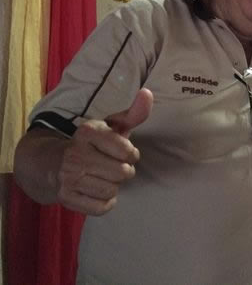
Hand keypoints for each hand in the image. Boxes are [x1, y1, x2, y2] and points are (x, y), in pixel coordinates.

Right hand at [56, 88, 152, 214]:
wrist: (52, 164)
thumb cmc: (94, 144)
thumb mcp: (112, 126)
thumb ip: (134, 113)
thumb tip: (148, 93)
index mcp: (88, 132)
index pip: (128, 151)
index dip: (132, 154)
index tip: (123, 152)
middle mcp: (75, 154)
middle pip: (123, 173)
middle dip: (124, 171)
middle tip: (112, 166)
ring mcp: (68, 177)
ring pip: (112, 191)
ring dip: (114, 186)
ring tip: (104, 177)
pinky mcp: (66, 198)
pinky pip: (101, 208)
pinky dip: (106, 202)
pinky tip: (98, 191)